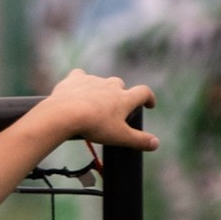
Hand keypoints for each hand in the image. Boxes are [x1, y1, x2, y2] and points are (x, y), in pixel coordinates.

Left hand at [36, 69, 158, 151]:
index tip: (149, 104)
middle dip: (120, 95)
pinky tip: (77, 90)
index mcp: (124, 98)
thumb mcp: (120, 137)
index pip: (144, 92)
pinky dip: (80, 82)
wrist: (64, 114)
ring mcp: (92, 80)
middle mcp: (110, 85)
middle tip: (116, 109)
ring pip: (101, 82)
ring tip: (94, 104)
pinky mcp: (74, 79)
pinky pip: (80, 76)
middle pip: (120, 86)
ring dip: (100, 90)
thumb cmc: (95, 126)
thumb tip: (156, 144)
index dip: (149, 98)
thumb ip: (139, 140)